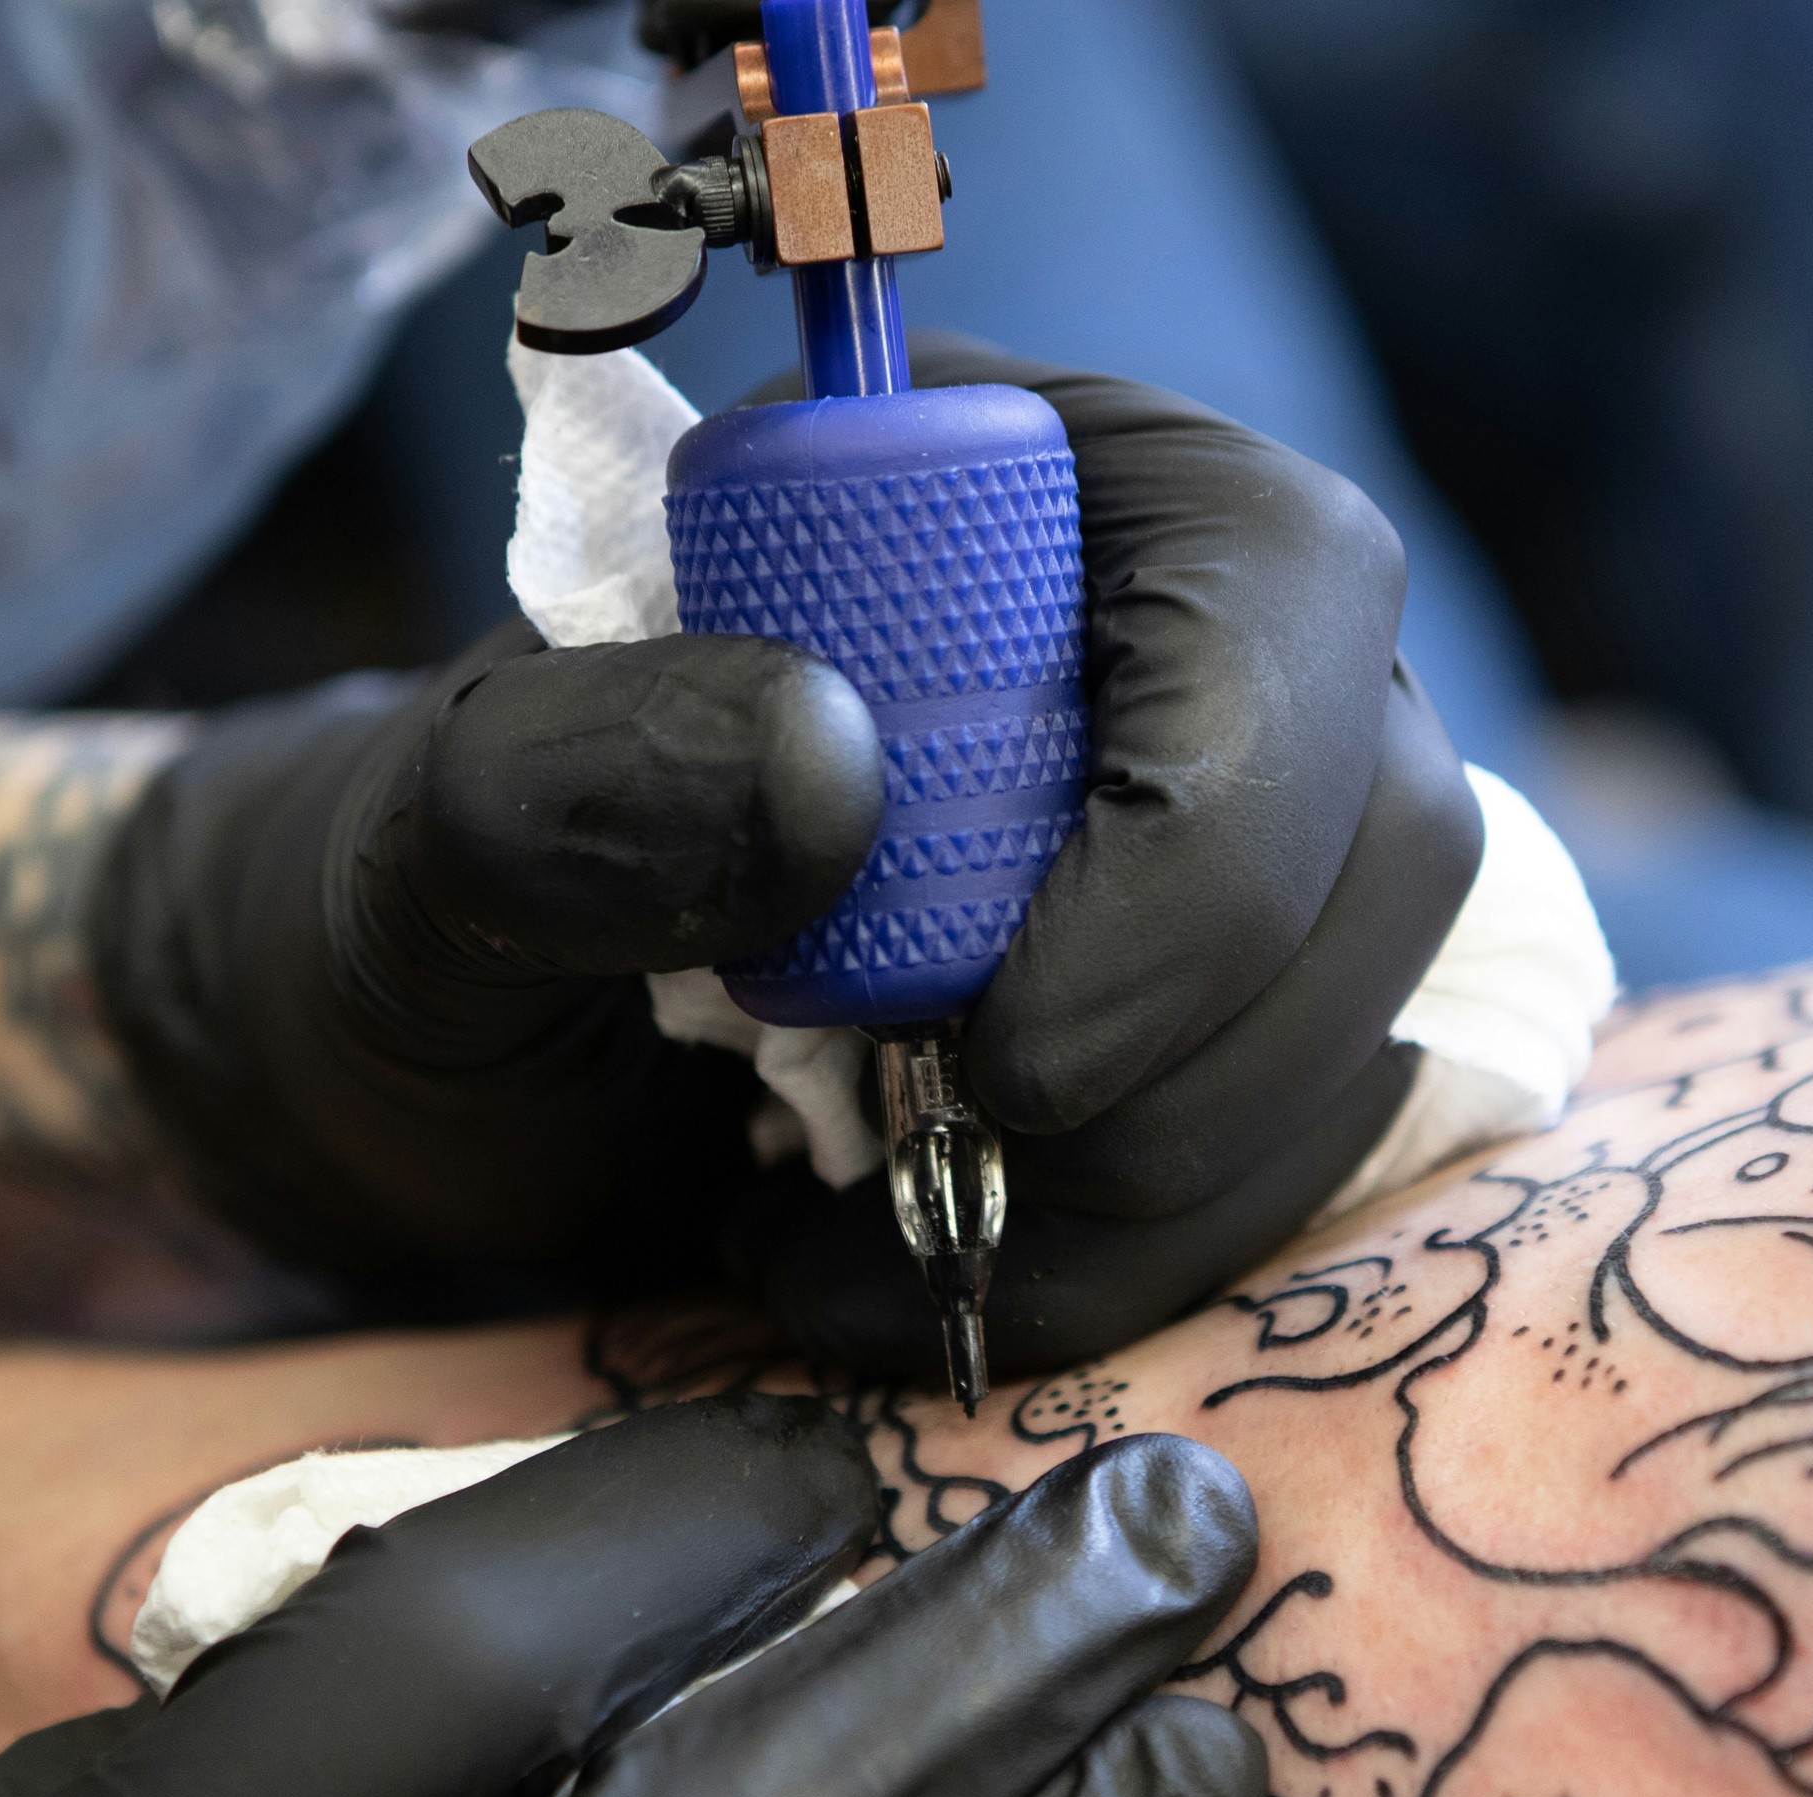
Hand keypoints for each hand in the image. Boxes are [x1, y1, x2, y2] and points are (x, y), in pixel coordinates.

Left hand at [85, 347, 1484, 1365]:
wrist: (432, 1087)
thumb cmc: (426, 918)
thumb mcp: (426, 849)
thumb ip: (570, 780)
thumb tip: (833, 761)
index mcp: (1015, 488)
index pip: (1273, 588)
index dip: (1204, 836)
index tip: (1001, 1050)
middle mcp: (1174, 653)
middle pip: (1387, 826)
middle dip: (1200, 1059)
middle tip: (955, 1164)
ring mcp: (1234, 857)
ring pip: (1363, 1020)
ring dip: (1160, 1198)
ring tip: (871, 1262)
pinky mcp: (1222, 1044)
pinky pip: (1297, 1162)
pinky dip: (1134, 1274)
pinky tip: (930, 1292)